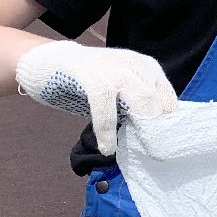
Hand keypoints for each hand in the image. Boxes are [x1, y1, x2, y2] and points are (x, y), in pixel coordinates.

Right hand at [15, 40, 176, 153]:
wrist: (49, 63)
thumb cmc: (90, 84)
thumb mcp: (120, 93)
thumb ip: (136, 109)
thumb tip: (154, 139)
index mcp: (146, 68)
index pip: (168, 99)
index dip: (167, 125)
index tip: (165, 148)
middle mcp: (133, 65)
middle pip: (156, 100)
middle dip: (157, 130)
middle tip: (155, 153)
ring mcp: (112, 67)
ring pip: (139, 98)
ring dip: (140, 128)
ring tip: (137, 150)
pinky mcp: (89, 74)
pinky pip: (104, 104)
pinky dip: (107, 128)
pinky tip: (107, 147)